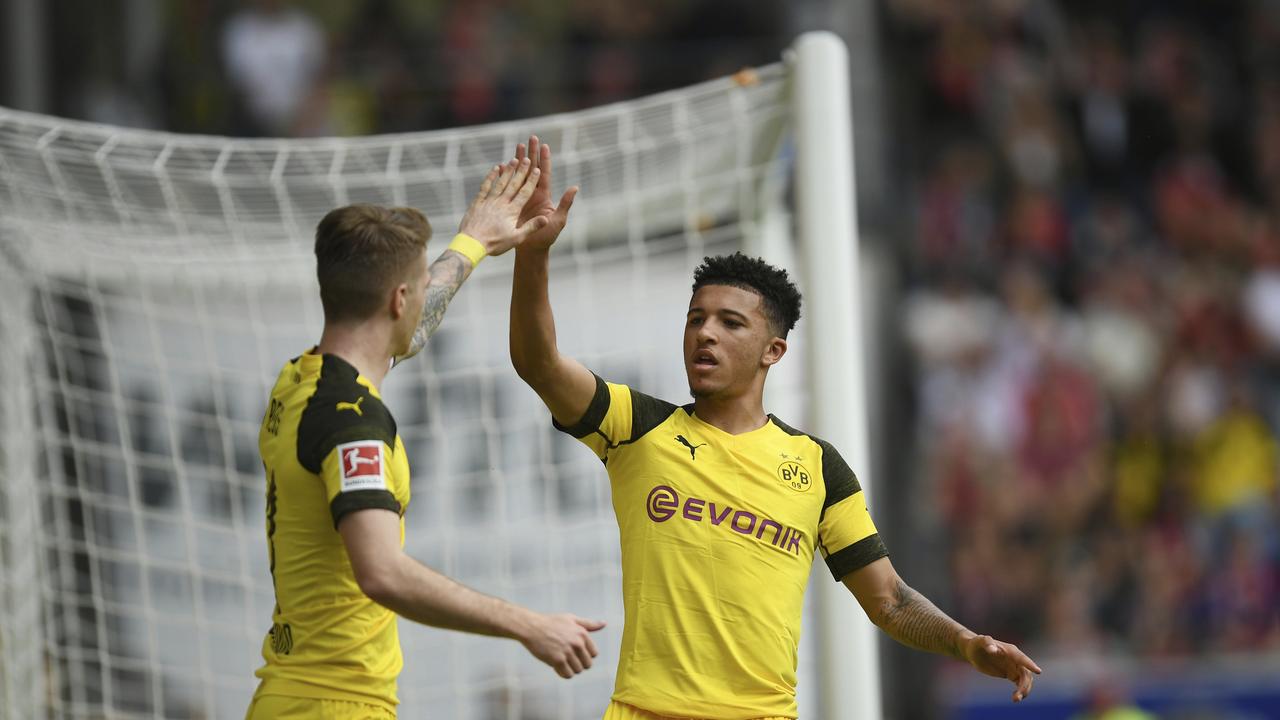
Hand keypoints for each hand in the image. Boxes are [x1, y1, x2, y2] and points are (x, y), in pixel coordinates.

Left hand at [458, 157, 547, 256]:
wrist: (472, 244)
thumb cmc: (495, 243)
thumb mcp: (516, 238)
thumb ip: (531, 227)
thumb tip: (546, 219)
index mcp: (512, 211)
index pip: (524, 193)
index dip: (531, 181)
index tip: (537, 170)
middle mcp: (501, 203)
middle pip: (513, 184)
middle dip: (522, 171)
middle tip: (527, 159)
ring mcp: (489, 201)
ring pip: (500, 182)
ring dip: (508, 170)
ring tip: (514, 159)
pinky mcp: (478, 202)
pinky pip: (485, 186)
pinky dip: (491, 176)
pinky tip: (495, 168)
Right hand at [514, 135, 577, 251]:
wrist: (530, 250)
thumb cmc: (547, 237)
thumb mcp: (558, 221)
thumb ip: (565, 204)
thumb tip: (575, 187)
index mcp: (544, 195)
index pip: (544, 173)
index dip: (544, 160)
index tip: (544, 145)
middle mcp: (533, 193)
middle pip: (532, 168)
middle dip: (531, 153)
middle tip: (531, 137)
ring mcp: (522, 197)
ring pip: (520, 174)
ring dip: (518, 160)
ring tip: (517, 144)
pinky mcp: (512, 203)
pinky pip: (508, 185)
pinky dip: (505, 175)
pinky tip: (502, 165)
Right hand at [519, 612, 604, 678]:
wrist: (532, 627)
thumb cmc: (551, 622)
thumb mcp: (571, 619)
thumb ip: (589, 624)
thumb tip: (604, 624)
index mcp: (582, 634)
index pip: (594, 654)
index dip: (585, 655)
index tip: (576, 653)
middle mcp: (577, 643)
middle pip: (587, 665)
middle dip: (579, 664)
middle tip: (568, 659)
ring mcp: (567, 652)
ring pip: (578, 671)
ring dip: (571, 669)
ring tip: (562, 662)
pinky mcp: (557, 660)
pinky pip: (567, 675)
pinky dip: (564, 673)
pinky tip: (557, 667)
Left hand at [962, 634, 1041, 702]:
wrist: (974, 651)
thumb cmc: (977, 644)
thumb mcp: (980, 641)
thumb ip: (987, 643)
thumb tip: (992, 649)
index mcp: (1010, 651)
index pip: (1022, 658)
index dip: (1030, 664)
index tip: (1038, 671)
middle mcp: (1015, 659)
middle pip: (1025, 673)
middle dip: (1024, 685)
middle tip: (1017, 696)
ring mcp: (1014, 667)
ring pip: (1025, 680)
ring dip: (1023, 690)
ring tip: (1015, 699)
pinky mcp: (1010, 674)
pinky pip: (1020, 683)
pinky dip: (1020, 691)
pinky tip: (1015, 698)